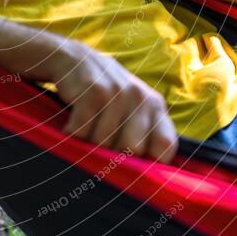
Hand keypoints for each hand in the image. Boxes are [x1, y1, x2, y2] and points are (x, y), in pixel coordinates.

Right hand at [46, 40, 177, 162]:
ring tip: (84, 128)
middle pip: (132, 150)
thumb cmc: (103, 95)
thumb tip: (147, 176)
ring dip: (88, 144)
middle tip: (100, 144)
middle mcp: (141, 98)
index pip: (166, 145)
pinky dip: (72, 134)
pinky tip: (70, 124)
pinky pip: (82, 132)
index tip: (133, 169)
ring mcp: (118, 93)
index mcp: (155, 105)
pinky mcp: (94, 91)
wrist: (71, 58)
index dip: (151, 164)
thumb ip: (143, 133)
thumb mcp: (130, 108)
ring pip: (103, 143)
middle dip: (113, 156)